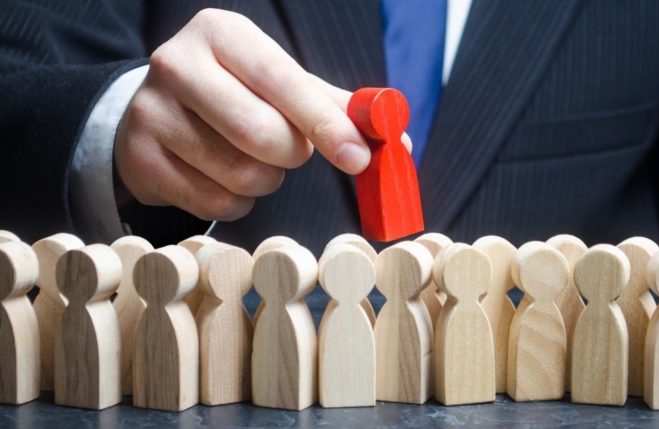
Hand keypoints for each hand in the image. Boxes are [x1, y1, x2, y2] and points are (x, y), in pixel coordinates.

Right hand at [115, 9, 399, 220]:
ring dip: (267, 180)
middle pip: (262, 134)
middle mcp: (176, 64)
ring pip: (241, 174)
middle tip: (292, 151)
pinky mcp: (137, 159)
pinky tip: (226, 178)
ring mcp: (151, 112)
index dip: (326, 125)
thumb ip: (334, 106)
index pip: (284, 82)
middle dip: (292, 155)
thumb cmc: (235, 92)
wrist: (157, 108)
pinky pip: (214, 202)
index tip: (358, 157)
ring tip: (255, 161)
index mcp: (222, 33)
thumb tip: (393, 135)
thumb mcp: (278, 83)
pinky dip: (238, 201)